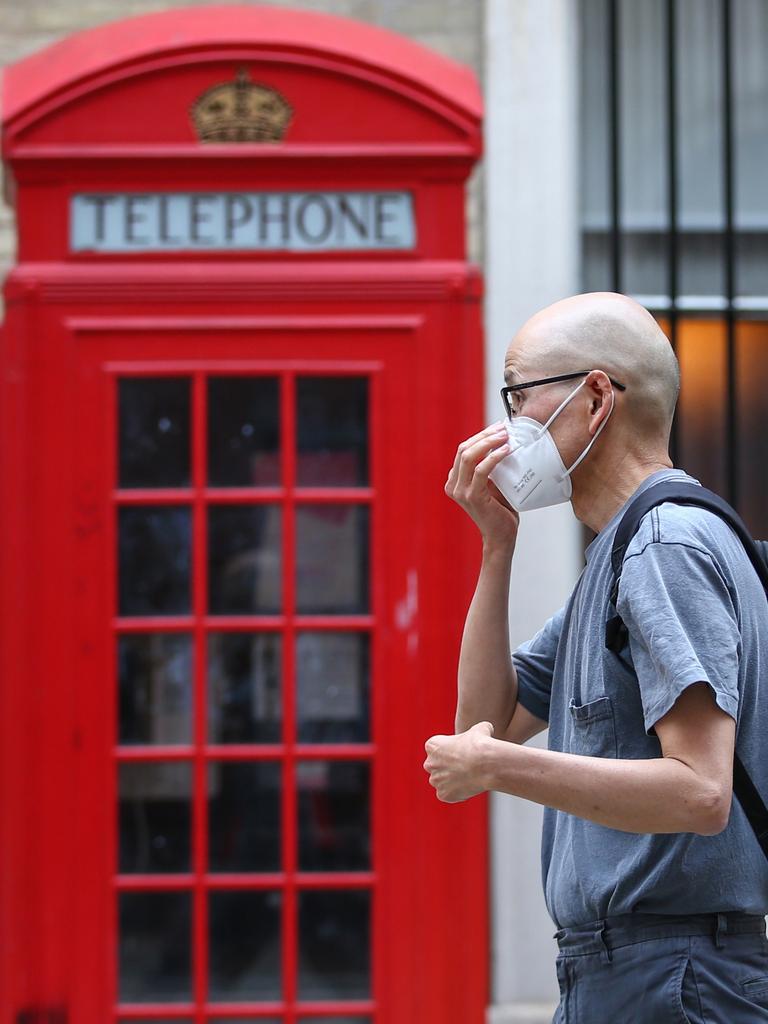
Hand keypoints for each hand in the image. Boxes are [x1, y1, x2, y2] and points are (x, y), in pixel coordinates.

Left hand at [422, 721, 494, 801]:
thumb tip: (487, 728)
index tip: (462, 751)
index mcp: (432, 745)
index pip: (437, 748)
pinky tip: (469, 787)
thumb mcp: (480, 729)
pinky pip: (448, 795)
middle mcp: (429, 763)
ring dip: (451, 781)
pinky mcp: (443, 795)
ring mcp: (435, 780)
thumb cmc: (481, 744)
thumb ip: (479, 729)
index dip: (450, 750)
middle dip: (447, 767)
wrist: (486, 764)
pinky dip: (456, 793)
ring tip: (469, 777)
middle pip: (436, 766)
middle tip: (465, 766)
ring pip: (442, 781)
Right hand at [444, 421, 519, 549]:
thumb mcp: (493, 483)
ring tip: (506, 437)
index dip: (481, 435)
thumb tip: (504, 441)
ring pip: (469, 456)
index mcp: (454, 480)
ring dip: (488, 443)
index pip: (464, 449)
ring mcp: (460, 491)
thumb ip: (491, 467)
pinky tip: (506, 451)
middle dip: (485, 435)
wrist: (501, 536)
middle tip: (504, 429)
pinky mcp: (472, 496)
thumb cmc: (500, 510)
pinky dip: (494, 457)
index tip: (499, 428)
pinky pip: (481, 470)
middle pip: (464, 449)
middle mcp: (453, 485)